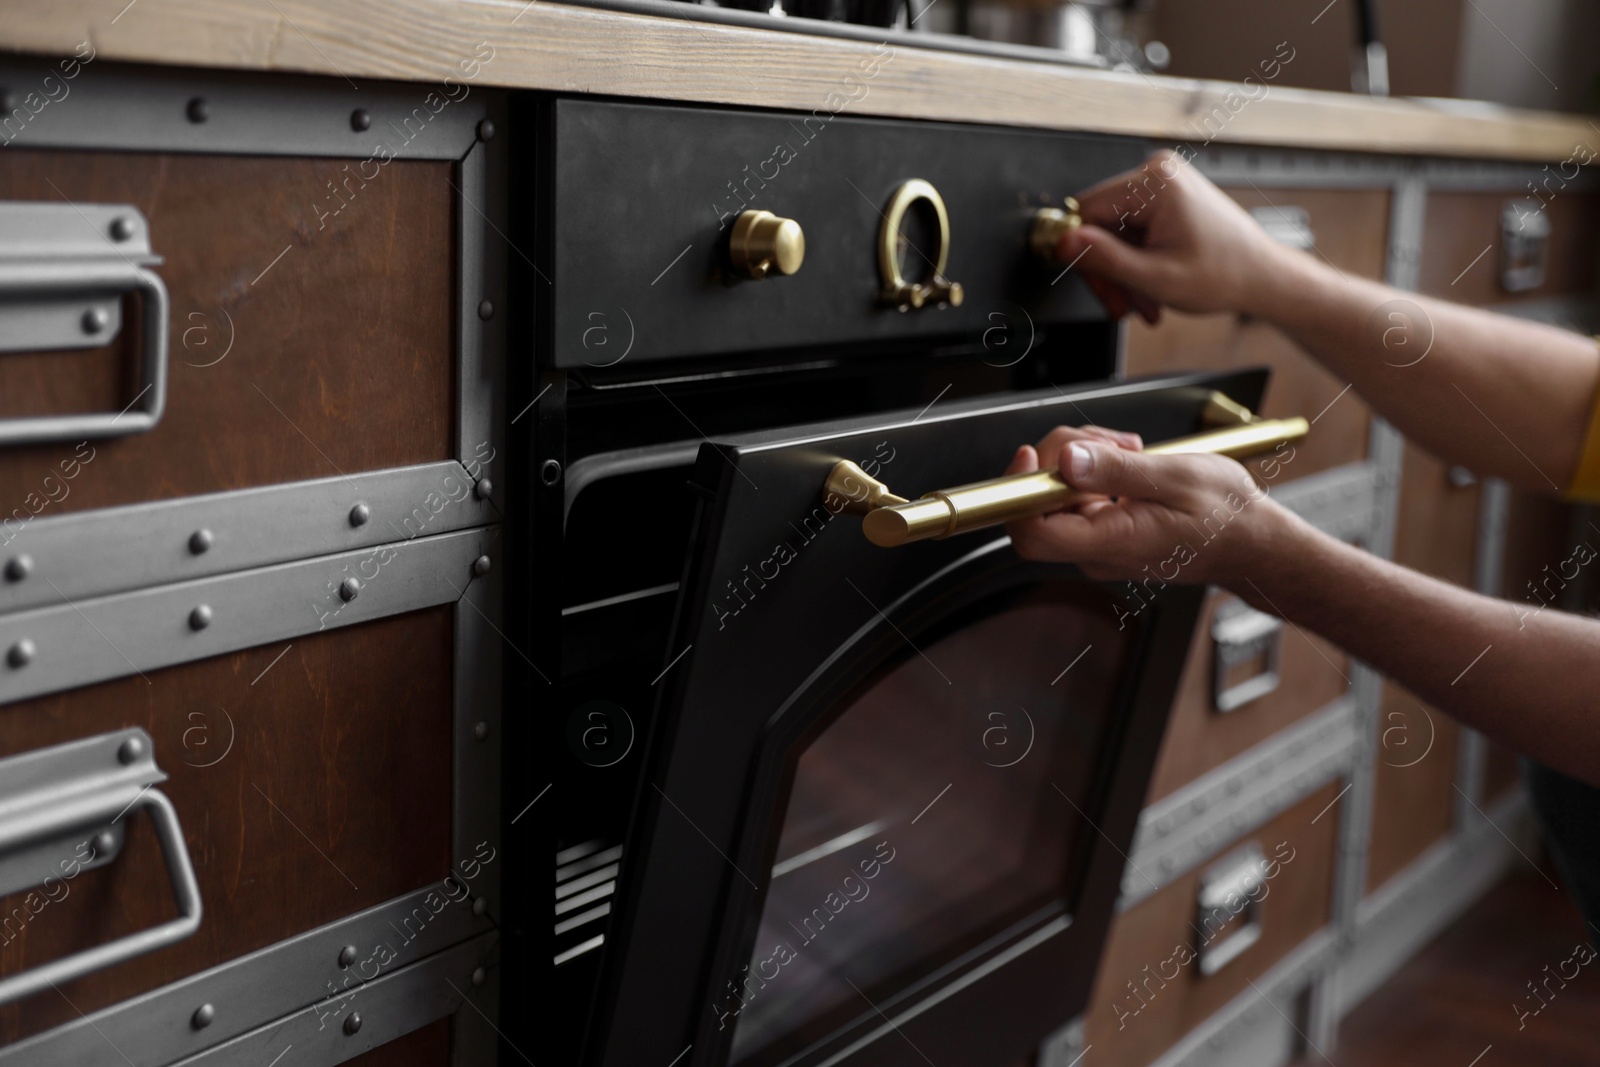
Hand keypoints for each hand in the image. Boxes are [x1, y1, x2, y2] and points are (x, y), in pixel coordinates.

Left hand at [1003, 427, 1302, 587]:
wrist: (1251, 541)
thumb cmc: (1225, 516)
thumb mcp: (1176, 478)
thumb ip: (1117, 471)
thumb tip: (1067, 461)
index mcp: (1109, 543)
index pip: (1032, 531)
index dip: (1021, 490)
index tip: (1032, 454)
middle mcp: (1095, 550)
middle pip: (1040, 502)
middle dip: (1062, 457)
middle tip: (1107, 440)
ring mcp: (1097, 542)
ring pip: (1057, 492)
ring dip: (1082, 457)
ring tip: (1127, 448)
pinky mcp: (1103, 530)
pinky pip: (1077, 495)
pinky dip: (1094, 469)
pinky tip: (1126, 460)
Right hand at [1055, 149, 1300, 322]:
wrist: (1261, 276)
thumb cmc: (1225, 274)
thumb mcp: (1155, 277)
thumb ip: (1104, 259)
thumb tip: (1063, 242)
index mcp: (1155, 182)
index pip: (1086, 212)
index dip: (1082, 254)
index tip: (1096, 284)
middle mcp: (1158, 173)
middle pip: (1099, 225)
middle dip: (1108, 270)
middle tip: (1121, 303)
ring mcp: (1163, 183)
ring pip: (1114, 233)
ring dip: (1123, 272)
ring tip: (1143, 300)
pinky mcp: (1166, 196)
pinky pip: (1132, 230)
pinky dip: (1136, 262)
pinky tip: (1149, 284)